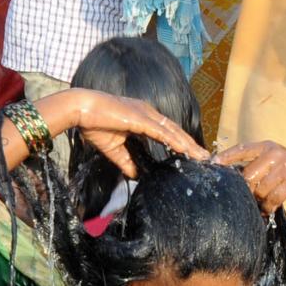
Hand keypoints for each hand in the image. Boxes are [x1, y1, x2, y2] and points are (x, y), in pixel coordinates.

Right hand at [71, 89, 208, 177]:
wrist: (81, 109)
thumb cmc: (93, 124)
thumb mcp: (114, 149)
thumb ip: (126, 161)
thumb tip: (135, 176)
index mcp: (142, 117)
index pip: (166, 132)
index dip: (180, 143)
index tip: (192, 154)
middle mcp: (147, 113)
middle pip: (174, 130)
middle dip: (190, 145)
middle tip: (204, 157)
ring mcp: (145, 113)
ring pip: (172, 131)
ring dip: (188, 144)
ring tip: (200, 156)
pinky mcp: (139, 118)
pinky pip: (161, 131)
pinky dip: (174, 140)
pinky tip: (185, 149)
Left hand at [213, 141, 285, 212]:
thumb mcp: (272, 161)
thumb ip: (254, 165)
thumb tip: (228, 175)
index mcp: (266, 147)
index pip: (241, 150)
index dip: (226, 157)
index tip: (212, 164)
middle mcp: (274, 154)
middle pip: (247, 176)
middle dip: (247, 190)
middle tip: (252, 196)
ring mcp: (285, 167)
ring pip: (259, 189)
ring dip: (260, 200)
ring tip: (263, 201)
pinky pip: (272, 199)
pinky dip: (269, 206)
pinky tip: (270, 207)